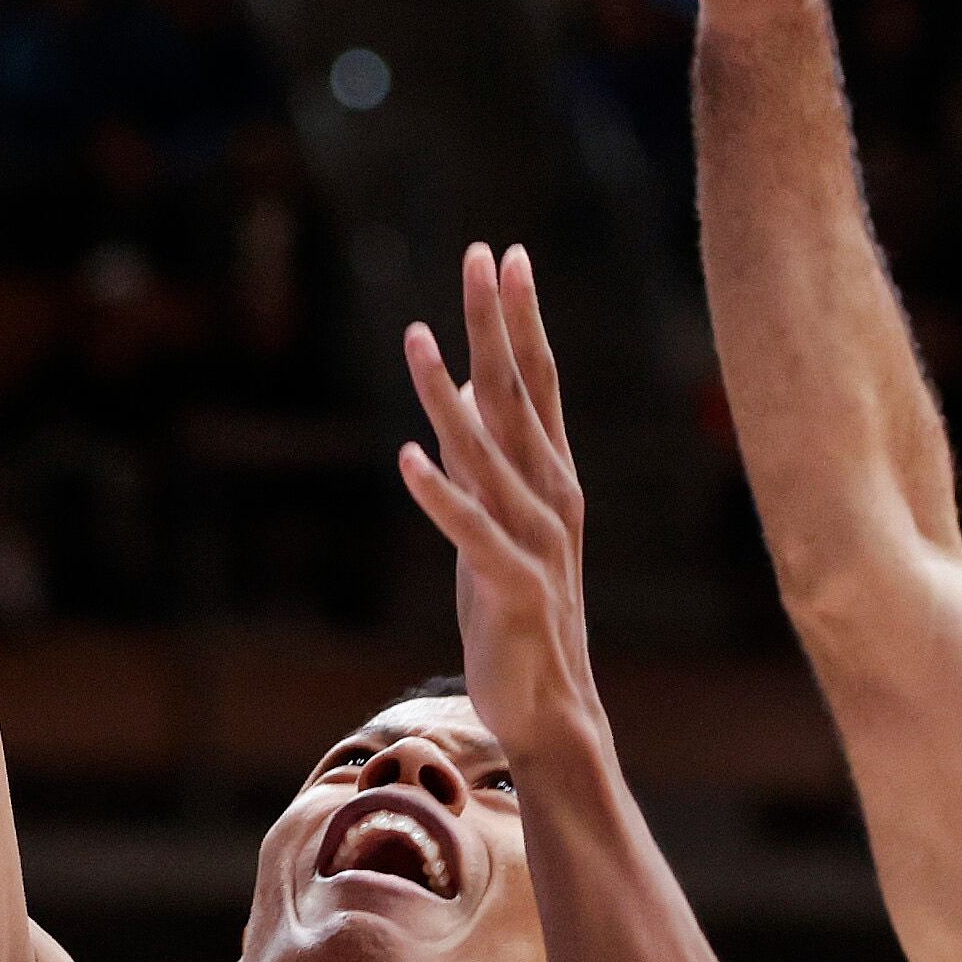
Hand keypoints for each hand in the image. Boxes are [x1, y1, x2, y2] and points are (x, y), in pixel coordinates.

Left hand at [398, 245, 602, 762]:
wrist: (552, 707)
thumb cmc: (518, 609)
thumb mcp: (497, 519)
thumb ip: (486, 453)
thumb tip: (462, 381)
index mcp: (552, 477)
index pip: (538, 381)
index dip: (521, 318)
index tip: (506, 254)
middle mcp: (553, 497)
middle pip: (520, 396)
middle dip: (499, 324)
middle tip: (482, 256)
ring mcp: (538, 541)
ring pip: (488, 454)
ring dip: (447, 394)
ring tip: (415, 336)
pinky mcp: (513, 589)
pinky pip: (473, 534)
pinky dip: (442, 496)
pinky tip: (409, 460)